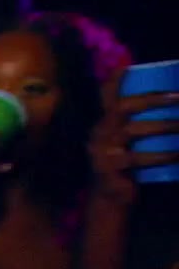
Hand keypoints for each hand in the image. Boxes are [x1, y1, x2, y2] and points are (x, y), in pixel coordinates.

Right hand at [87, 79, 178, 207]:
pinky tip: (178, 154)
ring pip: (132, 131)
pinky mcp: (108, 168)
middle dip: (152, 98)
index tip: (128, 66)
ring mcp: (101, 151)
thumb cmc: (128, 169)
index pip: (107, 97)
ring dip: (163, 126)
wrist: (110, 201)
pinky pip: (137, 158)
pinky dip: (162, 156)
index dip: (115, 81)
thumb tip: (173, 106)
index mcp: (105, 124)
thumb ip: (140, 128)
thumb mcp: (130, 145)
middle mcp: (99, 133)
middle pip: (122, 107)